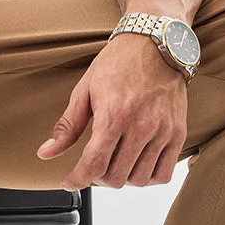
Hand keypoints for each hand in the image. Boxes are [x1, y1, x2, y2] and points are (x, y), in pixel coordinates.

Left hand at [36, 34, 187, 189]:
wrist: (155, 43)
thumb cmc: (118, 62)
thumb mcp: (85, 88)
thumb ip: (68, 126)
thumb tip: (46, 152)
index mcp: (114, 114)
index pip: (94, 164)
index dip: (78, 179)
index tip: (70, 181)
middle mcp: (141, 126)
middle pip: (115, 177)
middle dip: (97, 177)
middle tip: (93, 163)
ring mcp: (163, 132)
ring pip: (139, 180)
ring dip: (121, 178)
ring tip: (114, 160)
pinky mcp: (178, 134)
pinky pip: (163, 174)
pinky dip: (146, 177)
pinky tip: (135, 162)